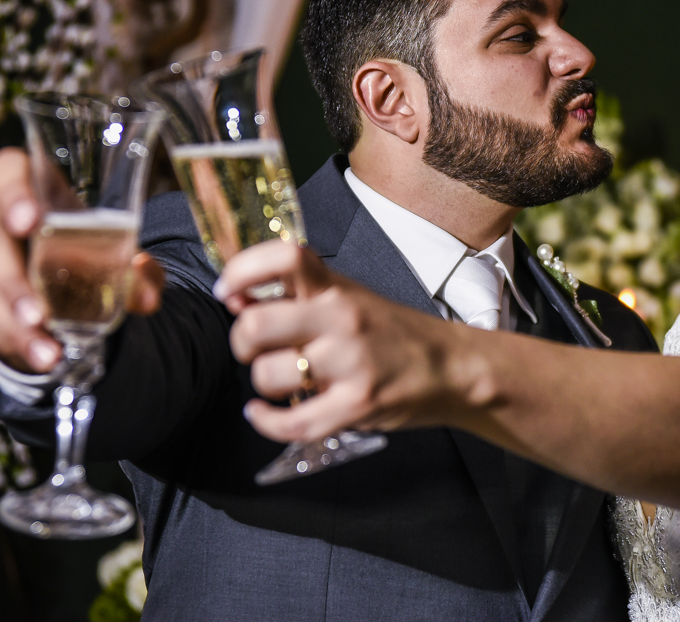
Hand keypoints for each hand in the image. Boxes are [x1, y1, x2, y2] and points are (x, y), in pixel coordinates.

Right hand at [0, 147, 164, 372]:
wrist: (40, 276)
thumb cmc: (79, 252)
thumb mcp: (113, 258)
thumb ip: (137, 274)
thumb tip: (146, 300)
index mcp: (24, 179)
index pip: (9, 169)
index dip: (15, 192)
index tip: (29, 223)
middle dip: (11, 283)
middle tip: (39, 317)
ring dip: (7, 324)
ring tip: (47, 353)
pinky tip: (25, 351)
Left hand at [216, 241, 473, 442]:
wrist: (452, 368)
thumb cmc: (394, 334)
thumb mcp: (350, 298)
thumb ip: (298, 295)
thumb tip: (238, 300)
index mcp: (336, 288)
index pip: (281, 257)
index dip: (241, 271)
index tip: (227, 291)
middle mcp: (341, 319)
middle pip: (257, 324)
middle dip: (241, 342)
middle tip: (252, 349)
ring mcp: (349, 364)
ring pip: (267, 375)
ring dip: (262, 384)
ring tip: (279, 381)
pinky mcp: (356, 405)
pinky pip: (291, 422)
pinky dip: (266, 422)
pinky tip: (264, 414)